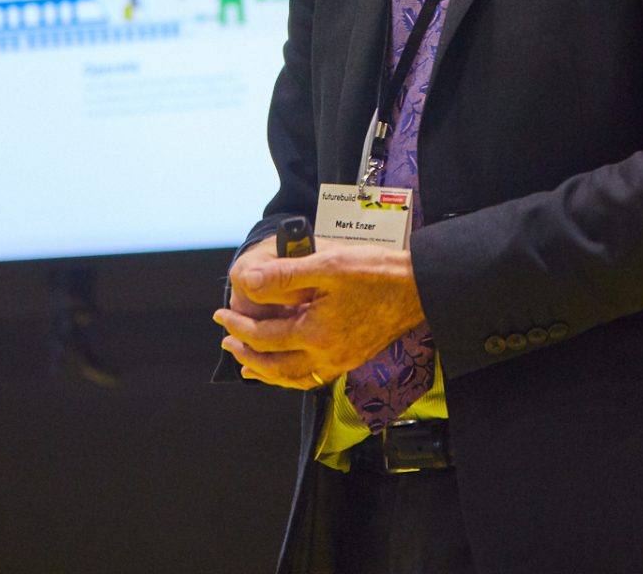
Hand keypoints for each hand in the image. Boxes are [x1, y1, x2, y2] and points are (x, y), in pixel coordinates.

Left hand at [213, 243, 424, 390]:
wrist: (420, 286)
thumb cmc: (377, 272)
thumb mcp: (328, 264)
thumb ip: (285, 275)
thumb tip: (249, 281)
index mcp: (318, 333)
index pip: (265, 336)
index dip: (238, 326)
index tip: (221, 315)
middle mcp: (328, 355)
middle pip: (274, 366)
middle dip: (246, 353)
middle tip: (226, 342)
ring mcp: (342, 361)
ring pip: (293, 378)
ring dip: (266, 371)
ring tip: (247, 364)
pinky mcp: (353, 358)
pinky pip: (313, 376)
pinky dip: (291, 375)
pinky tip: (286, 367)